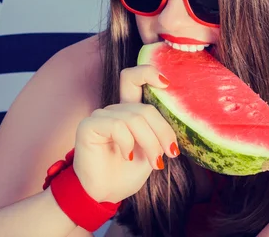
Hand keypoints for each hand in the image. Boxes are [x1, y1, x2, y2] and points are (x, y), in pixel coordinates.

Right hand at [71, 65, 178, 202]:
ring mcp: (101, 115)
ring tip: (154, 162)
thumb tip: (179, 122)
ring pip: (135, 119)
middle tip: (171, 154)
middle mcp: (115, 109)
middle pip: (146, 109)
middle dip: (163, 132)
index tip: (167, 83)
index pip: (134, 79)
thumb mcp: (152, 150)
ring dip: (150, 143)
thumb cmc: (127, 172)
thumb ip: (159, 132)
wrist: (105, 194)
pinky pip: (117, 126)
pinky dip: (127, 142)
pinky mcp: (89, 125)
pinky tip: (126, 156)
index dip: (148, 73)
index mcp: (130, 111)